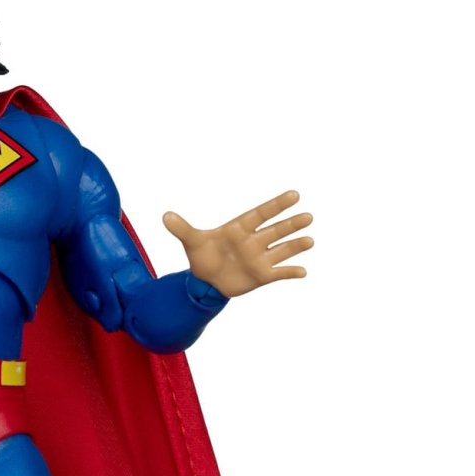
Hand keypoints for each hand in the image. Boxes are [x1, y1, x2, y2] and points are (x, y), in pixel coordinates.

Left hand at [163, 190, 313, 297]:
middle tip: (308, 216)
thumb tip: (164, 216)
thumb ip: (182, 229)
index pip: (261, 214)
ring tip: (310, 240)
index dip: (277, 205)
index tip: (294, 194)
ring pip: (282, 250)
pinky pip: (280, 273)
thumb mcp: (192, 242)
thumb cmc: (202, 257)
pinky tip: (303, 271)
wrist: (205, 281)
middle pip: (276, 230)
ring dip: (296, 246)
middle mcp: (254, 241)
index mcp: (239, 229)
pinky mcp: (262, 275)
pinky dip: (291, 272)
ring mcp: (260, 258)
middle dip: (291, 224)